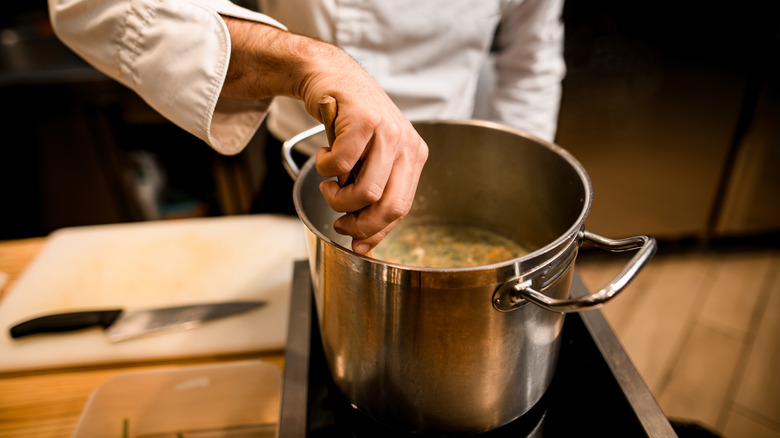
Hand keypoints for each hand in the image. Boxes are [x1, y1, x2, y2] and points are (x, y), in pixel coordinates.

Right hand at [221, 18, 427, 253]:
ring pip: (366, 191)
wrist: (331, 77)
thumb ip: (373, 192)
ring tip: (329, 185)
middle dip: (359, 225)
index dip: (376, 231)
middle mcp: (407, 144)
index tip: (356, 243)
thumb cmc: (348, 122)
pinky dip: (325, 169)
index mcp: (414, 156)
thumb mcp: (370, 157)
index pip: (402, 208)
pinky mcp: (362, 121)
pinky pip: (341, 166)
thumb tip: (363, 243)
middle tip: (339, 223)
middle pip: (389, 206)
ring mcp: (387, 131)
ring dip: (338, 198)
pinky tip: (324, 156)